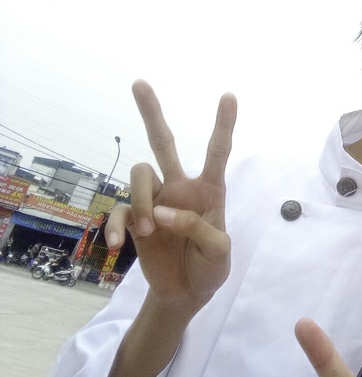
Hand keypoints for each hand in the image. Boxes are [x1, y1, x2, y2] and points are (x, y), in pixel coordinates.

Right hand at [105, 80, 236, 311]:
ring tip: (150, 231)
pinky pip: (119, 211)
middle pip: (162, 142)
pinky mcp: (135, 219)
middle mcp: (180, 187)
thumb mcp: (218, 252)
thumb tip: (162, 214)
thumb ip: (198, 229)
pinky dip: (116, 226)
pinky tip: (118, 245)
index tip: (229, 95)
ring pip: (140, 175)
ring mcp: (155, 201)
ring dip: (143, 201)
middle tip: (139, 83)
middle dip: (151, 113)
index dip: (223, 124)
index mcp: (209, 189)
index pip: (217, 151)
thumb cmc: (210, 267)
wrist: (186, 293)